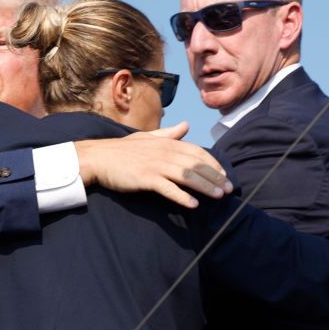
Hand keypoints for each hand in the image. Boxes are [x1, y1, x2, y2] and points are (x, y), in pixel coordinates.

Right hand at [74, 123, 232, 208]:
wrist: (99, 158)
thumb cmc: (123, 150)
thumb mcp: (147, 137)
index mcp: (167, 143)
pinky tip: (193, 204)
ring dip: (205, 186)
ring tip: (218, 197)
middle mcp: (165, 152)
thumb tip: (186, 125)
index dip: (213, 163)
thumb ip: (169, 133)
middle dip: (215, 177)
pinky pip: (168, 189)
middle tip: (229, 190)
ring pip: (187, 176)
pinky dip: (182, 196)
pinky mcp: (146, 178)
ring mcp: (155, 166)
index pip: (197, 152)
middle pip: (196, 165)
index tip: (224, 175)